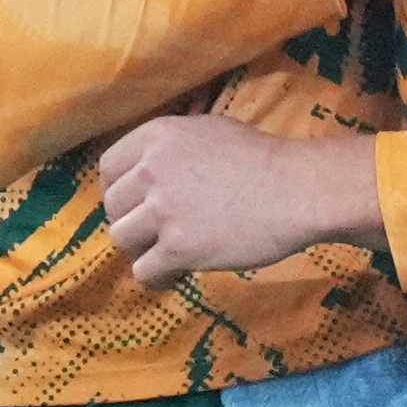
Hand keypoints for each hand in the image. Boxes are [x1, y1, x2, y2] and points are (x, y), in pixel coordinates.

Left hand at [97, 115, 386, 283]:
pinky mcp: (178, 248)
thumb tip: (148, 163)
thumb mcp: (209, 129)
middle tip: (156, 232)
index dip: (119, 190)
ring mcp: (163, 211)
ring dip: (142, 249)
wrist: (297, 190)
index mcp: (157, 137)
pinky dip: (157, 277)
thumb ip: (172, 146)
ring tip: (166, 253)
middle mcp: (152, 171)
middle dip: (132, 221)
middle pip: (113, 206)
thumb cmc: (262, 159)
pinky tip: (176, 274)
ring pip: (122, 239)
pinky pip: (144, 270)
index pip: (109, 168)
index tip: (135, 203)